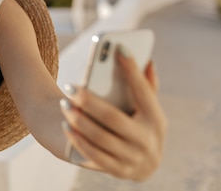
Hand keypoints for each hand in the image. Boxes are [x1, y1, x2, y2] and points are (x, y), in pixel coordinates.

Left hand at [60, 50, 166, 180]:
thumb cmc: (141, 125)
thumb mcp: (148, 108)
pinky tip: (66, 126)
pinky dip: (79, 141)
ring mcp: (134, 159)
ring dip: (79, 121)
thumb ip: (146, 85)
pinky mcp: (119, 171)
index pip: (143, 91)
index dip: (132, 70)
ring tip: (64, 105)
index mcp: (156, 119)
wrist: (145, 164)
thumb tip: (148, 61)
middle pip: (113, 118)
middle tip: (69, 87)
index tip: (118, 48)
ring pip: (100, 138)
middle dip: (89, 102)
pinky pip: (94, 156)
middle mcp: (148, 141)